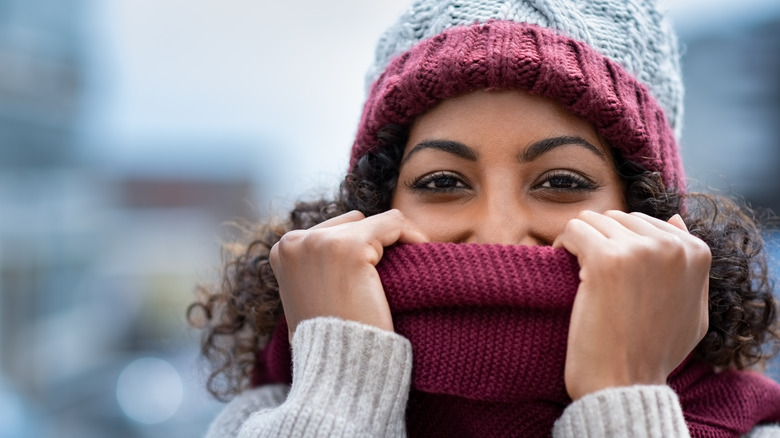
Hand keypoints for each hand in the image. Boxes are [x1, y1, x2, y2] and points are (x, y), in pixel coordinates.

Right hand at [269, 209, 428, 340]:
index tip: (383, 273)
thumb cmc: (332, 341)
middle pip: (353, 223)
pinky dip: (411, 235)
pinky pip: (393, 223)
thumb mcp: (312, 296)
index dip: (363, 250)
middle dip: (376, 246)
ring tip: (407, 271)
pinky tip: (421, 254)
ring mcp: (319, 242)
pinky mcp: (348, 248)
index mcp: (282, 250)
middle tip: (396, 276)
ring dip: (394, 243)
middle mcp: (294, 241)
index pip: (334, 230)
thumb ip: (319, 268)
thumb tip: (343, 249)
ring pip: (375, 222)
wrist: (338, 371)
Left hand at [553, 210, 710, 399]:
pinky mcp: (605, 260)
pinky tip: (562, 265)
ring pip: (592, 220)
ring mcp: (638, 251)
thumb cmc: (654, 352)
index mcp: (696, 253)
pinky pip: (573, 230)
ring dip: (580, 242)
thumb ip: (688, 266)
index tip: (609, 271)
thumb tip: (674, 219)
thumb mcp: (692, 309)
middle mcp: (671, 246)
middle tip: (588, 271)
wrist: (625, 383)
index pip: (643, 222)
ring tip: (576, 270)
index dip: (620, 244)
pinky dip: (562, 244)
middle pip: (616, 218)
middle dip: (600, 240)